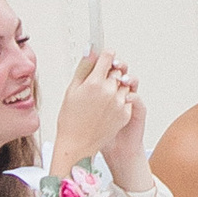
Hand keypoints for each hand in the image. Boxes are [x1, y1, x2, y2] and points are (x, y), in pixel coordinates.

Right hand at [52, 49, 137, 180]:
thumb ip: (83, 68)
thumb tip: (90, 51)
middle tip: (99, 81)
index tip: (103, 58)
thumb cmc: (70, 120)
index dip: (105, 56)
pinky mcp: (126, 114)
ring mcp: (119, 103)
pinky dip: (120, 100)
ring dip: (116, 86)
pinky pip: (127, 98)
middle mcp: (109, 91)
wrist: (77, 145)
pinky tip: (107, 108)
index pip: (108, 56)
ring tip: (103, 97)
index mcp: (94, 82)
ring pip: (124, 84)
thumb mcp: (72, 90)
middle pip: (117, 70)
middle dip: (110, 72)